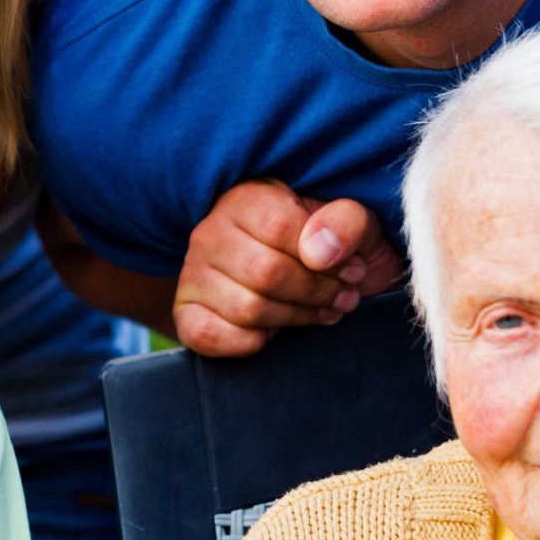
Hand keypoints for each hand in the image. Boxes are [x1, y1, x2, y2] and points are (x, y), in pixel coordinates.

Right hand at [172, 181, 404, 357]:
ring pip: (246, 308)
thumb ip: (348, 223)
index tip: (353, 271)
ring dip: (295, 319)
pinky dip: (251, 342)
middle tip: (344, 298)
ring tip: (321, 312)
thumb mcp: (353, 224)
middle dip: (316, 293)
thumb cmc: (326, 245)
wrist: (298, 274)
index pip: (279, 226)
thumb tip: (321, 251)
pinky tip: (275, 331)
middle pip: (265, 272)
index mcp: (246, 198)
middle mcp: (209, 232)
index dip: (325, 258)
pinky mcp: (186, 312)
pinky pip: (211, 336)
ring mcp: (194, 273)